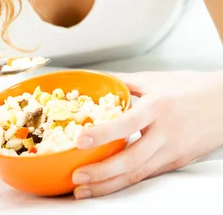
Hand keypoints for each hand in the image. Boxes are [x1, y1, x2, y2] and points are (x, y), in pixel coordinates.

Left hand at [72, 70, 222, 198]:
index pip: (127, 124)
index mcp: (159, 107)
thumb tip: (99, 79)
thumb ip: (126, 82)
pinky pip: (149, 174)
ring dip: (109, 184)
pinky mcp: (178, 162)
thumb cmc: (190, 87)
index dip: (103, 134)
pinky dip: (127, 181)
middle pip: (132, 160)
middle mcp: (166, 133)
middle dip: (101, 172)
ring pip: (138, 174)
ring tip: (85, 189)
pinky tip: (108, 183)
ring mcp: (173, 151)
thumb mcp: (156, 79)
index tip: (81, 139)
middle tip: (76, 177)